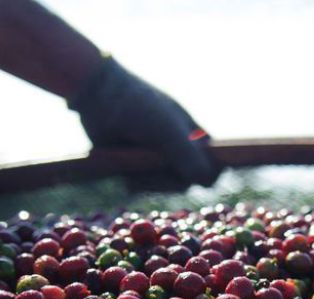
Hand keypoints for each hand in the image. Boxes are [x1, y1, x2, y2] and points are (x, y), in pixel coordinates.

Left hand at [69, 57, 220, 187]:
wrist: (99, 97)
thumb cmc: (140, 108)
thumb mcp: (167, 130)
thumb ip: (188, 155)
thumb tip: (206, 181)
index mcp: (194, 136)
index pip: (213, 163)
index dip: (210, 172)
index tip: (200, 178)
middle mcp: (178, 149)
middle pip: (187, 181)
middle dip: (170, 179)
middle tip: (153, 169)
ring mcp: (156, 159)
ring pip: (164, 186)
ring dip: (150, 181)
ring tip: (134, 165)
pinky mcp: (136, 166)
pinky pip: (143, 185)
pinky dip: (136, 180)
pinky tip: (126, 168)